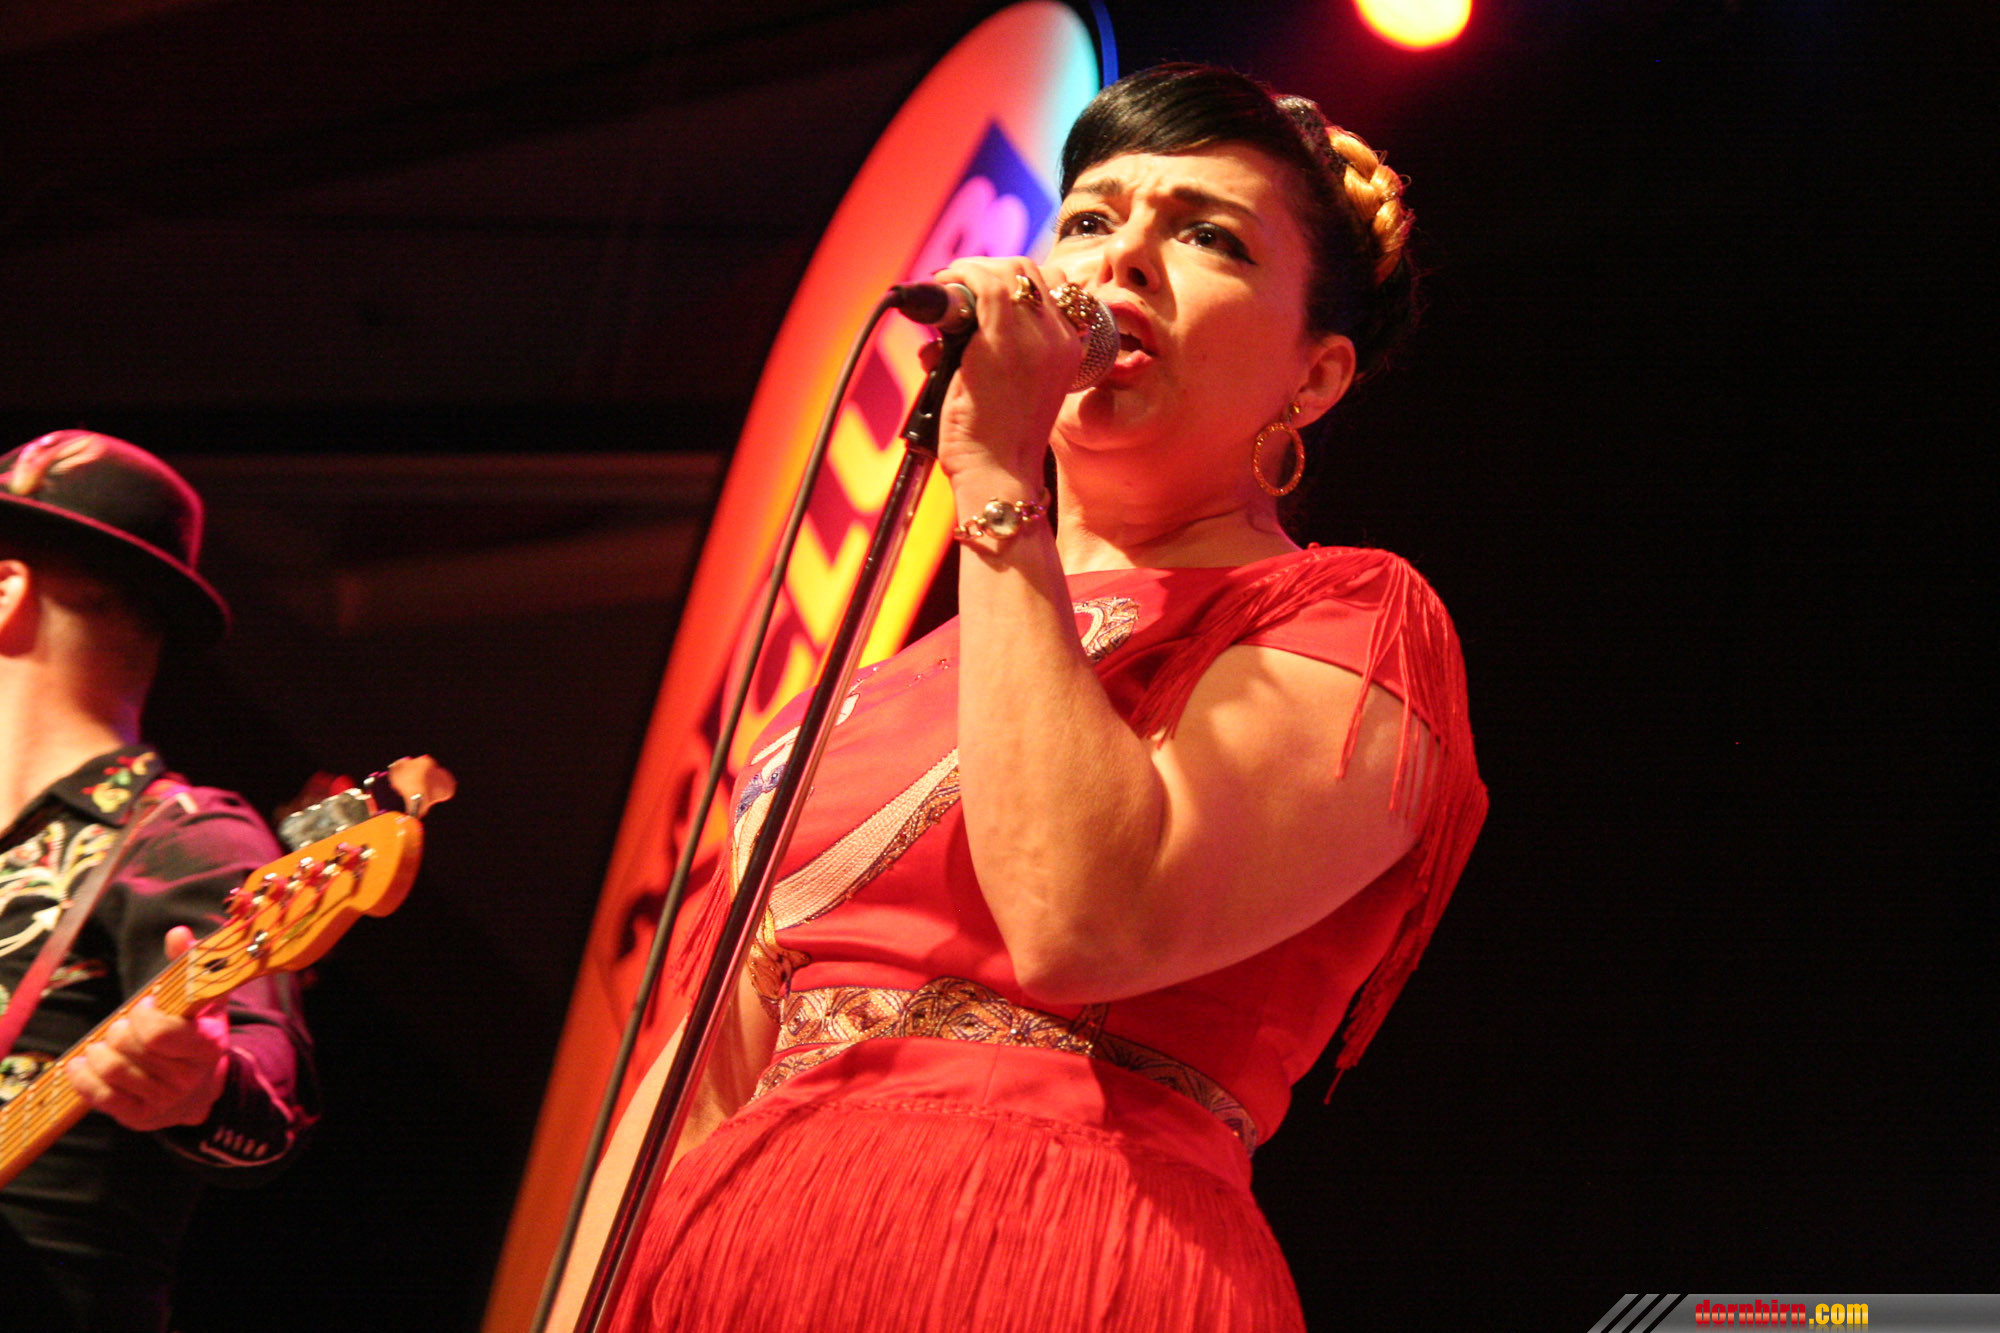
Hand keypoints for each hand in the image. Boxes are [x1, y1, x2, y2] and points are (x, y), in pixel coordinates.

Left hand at [64, 926, 229, 1131]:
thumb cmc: (196, 1035)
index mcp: (207, 1047)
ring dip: (98, 1049)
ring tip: (105, 1042)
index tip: (146, 1005)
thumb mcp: (202, 1001)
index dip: (143, 1015)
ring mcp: (163, 1101)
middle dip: (118, 1028)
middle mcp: (187, 1079)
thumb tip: (177, 932)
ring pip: (111, 1068)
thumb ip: (189, 967)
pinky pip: (99, 1095)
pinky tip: (81, 1061)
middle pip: (129, 1047)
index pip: (159, 1035)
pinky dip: (83, 1074)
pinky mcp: (139, 1117)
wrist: (200, 1090)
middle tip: (124, 1024)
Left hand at [922, 257, 1088, 486]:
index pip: (1054, 287)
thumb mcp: (1017, 387)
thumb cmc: (998, 439)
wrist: (999, 472)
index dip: (1016, 279)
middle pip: (1033, 272)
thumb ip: (1000, 350)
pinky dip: (961, 275)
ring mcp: (1036, 338)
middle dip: (993, 268)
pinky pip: (985, 284)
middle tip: (962, 282)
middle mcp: (1062, 337)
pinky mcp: (1004, 341)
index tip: (986, 287)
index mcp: (1071, 348)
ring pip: (1010, 272)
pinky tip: (945, 284)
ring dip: (973, 270)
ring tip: (949, 283)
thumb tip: (955, 324)